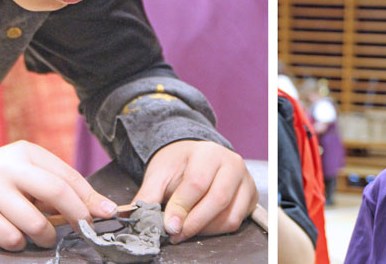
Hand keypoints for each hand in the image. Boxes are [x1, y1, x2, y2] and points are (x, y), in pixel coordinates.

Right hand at [0, 141, 116, 250]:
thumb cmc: (1, 181)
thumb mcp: (25, 171)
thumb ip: (54, 183)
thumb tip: (96, 206)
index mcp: (27, 152)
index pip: (67, 174)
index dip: (90, 196)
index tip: (105, 212)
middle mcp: (10, 167)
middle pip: (56, 192)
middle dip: (78, 215)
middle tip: (85, 229)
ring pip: (35, 222)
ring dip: (48, 236)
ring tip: (46, 237)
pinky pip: (12, 238)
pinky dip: (22, 244)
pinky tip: (19, 238)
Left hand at [134, 140, 257, 243]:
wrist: (196, 156)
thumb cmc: (178, 164)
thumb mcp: (159, 174)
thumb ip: (148, 195)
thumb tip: (134, 216)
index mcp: (208, 152)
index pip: (197, 183)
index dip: (182, 208)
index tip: (169, 226)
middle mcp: (232, 163)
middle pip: (218, 200)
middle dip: (194, 223)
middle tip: (176, 234)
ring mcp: (245, 179)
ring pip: (229, 215)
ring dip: (205, 229)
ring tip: (187, 228)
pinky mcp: (251, 195)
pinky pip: (237, 220)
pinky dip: (218, 229)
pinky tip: (202, 225)